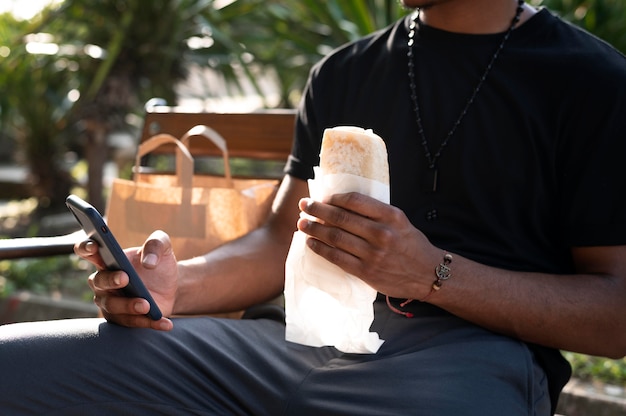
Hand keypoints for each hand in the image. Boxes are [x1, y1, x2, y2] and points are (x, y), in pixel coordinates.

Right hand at [75, 230, 176, 329]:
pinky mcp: (123, 318)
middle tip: (125, 278)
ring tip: (146, 305)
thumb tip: (148, 262)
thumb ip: (156, 244)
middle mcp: (103, 281)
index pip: (87, 251)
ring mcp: (110, 302)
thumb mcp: (162, 246)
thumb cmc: (159, 263)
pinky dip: (149, 322)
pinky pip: (133, 323)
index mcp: (107, 259)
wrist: (171, 285)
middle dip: (110, 280)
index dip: (86, 247)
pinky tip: (164, 323)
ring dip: (129, 306)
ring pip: (113, 306)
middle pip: (98, 281)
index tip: (94, 246)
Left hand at [297, 193, 439, 299]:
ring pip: (335, 238)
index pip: (355, 200)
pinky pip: (337, 258)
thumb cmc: (411, 244)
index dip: (334, 198)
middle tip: (304, 205)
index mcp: (391, 216)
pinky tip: (311, 243)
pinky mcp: (366, 272)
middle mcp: (382, 233)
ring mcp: (373, 254)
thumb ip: (376, 212)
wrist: (428, 274)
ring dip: (314, 229)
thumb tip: (342, 203)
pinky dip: (321, 249)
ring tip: (302, 223)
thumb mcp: (400, 221)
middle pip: (341, 218)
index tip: (323, 196)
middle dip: (317, 210)